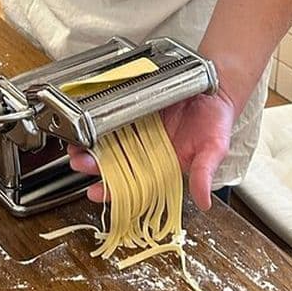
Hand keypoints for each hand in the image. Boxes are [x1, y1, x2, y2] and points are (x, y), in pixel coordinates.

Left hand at [68, 92, 234, 210]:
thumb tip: (204, 202)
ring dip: (89, 148)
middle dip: (93, 167)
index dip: (113, 191)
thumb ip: (205, 174)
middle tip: (80, 163)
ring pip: (107, 145)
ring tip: (76, 147)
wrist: (215, 88)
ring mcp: (136, 133)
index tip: (95, 193)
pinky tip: (84, 127)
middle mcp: (145, 153)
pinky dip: (96, 125)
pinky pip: (110, 121)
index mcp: (161, 168)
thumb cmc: (216, 121)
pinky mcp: (133, 112)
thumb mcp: (214, 149)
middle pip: (113, 165)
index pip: (133, 186)